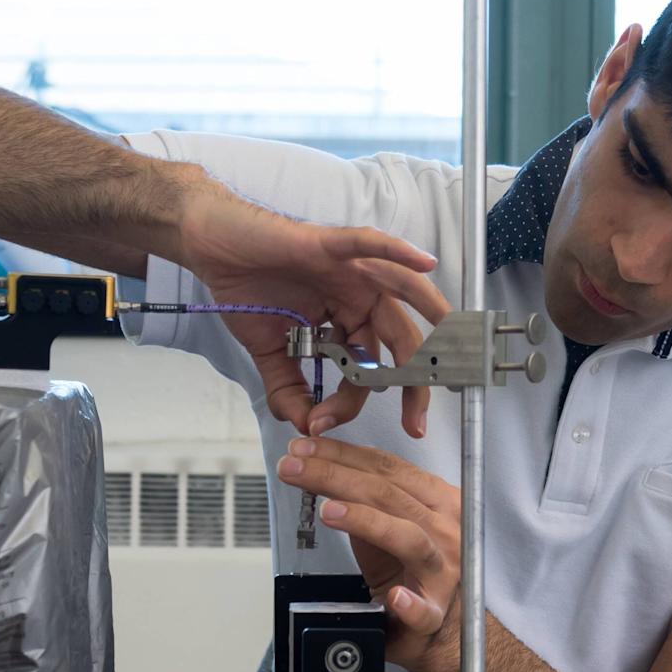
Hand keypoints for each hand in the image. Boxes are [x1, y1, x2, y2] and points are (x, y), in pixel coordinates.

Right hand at [174, 176, 449, 437]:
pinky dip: (398, 251)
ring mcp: (349, 271)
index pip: (367, 370)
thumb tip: (306, 427)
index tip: (324, 424)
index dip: (350, 402)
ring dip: (434, 314)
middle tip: (415, 421)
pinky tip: (425, 262)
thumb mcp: (269, 354)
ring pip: (404, 292)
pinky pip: (369, 244)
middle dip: (413, 384)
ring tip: (458, 342)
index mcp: (348, 323)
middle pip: (400, 342)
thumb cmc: (245, 291)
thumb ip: (289, 391)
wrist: (213, 249)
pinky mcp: (331, 245)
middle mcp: (358, 298)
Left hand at [278, 436, 460, 671]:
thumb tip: (318, 462)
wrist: (440, 625)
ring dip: (366, 522)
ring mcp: (443, 573)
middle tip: (293, 466)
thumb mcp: (388, 522)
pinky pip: (423, 609)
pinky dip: (410, 604)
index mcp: (437, 502)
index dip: (343, 454)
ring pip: (408, 539)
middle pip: (389, 495)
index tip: (304, 446)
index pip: (388, 468)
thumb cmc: (409, 569)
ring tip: (328, 511)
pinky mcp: (434, 614)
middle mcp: (446, 531)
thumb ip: (364, 496)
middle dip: (335, 476)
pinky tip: (395, 598)